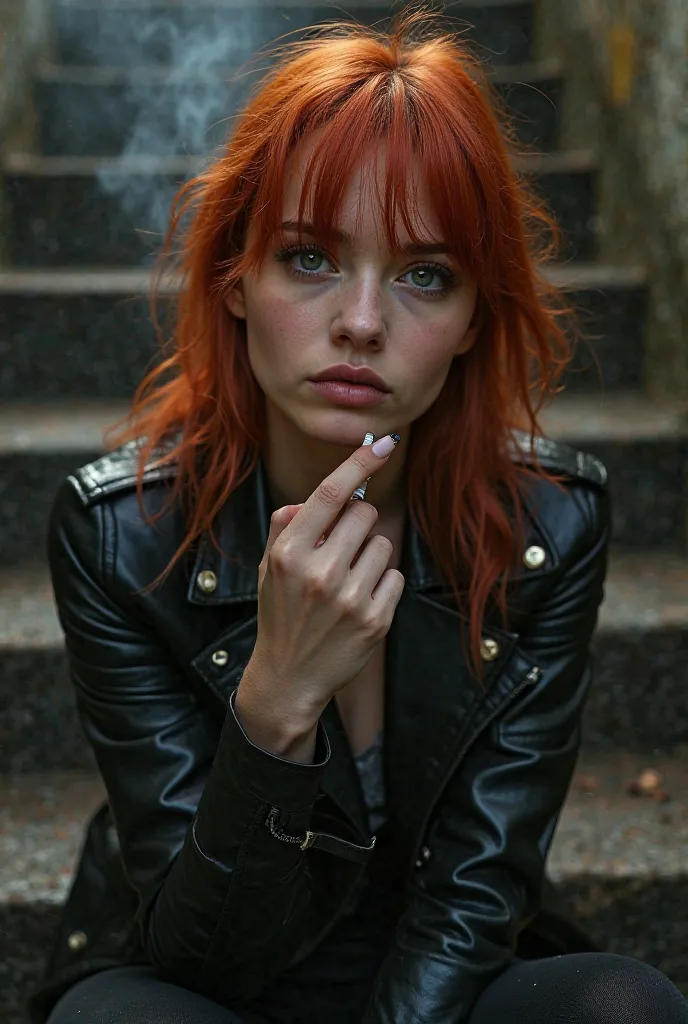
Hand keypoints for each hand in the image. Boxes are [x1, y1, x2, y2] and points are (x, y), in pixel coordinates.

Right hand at [245, 434, 404, 722]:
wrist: (289, 679)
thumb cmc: (279, 614)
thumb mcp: (268, 568)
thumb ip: (286, 527)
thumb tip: (313, 500)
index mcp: (288, 553)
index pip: (329, 494)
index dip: (359, 463)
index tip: (384, 444)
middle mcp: (319, 573)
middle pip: (363, 514)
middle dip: (356, 523)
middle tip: (341, 548)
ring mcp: (349, 598)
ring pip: (382, 544)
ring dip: (369, 555)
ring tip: (347, 581)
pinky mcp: (375, 620)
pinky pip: (394, 576)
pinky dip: (381, 583)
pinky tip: (360, 602)